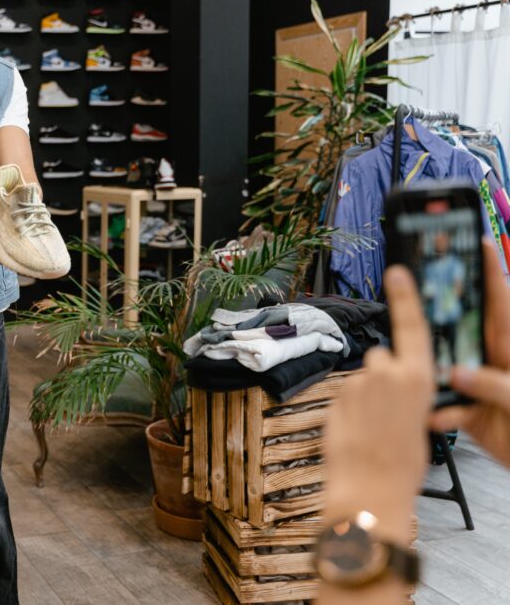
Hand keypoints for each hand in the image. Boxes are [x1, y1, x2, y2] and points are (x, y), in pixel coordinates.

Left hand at [323, 265, 434, 543]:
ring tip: (370, 426)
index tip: (396, 271)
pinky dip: (348, 407)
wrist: (370, 485)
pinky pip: (345, 393)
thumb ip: (406, 393)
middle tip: (386, 410)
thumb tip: (396, 387)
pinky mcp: (336, 394)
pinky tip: (355, 430)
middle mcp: (387, 372)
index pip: (411, 327)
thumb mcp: (420, 420)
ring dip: (363, 394)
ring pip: (362, 378)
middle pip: (381, 357)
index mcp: (418, 378)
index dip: (404, 297)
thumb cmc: (401, 462)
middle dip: (381, 376)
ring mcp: (358, 382)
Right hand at [430, 241, 509, 466]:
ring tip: (418, 370)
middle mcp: (492, 361)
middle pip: (460, 326)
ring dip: (431, 372)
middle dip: (439, 312)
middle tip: (414, 294)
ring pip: (444, 367)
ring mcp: (480, 385)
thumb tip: (458, 374)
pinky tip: (438, 418)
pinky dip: (439, 413)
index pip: (500, 301)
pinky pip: (445, 407)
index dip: (489, 271)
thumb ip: (496, 385)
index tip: (476, 242)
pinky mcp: (470, 413)